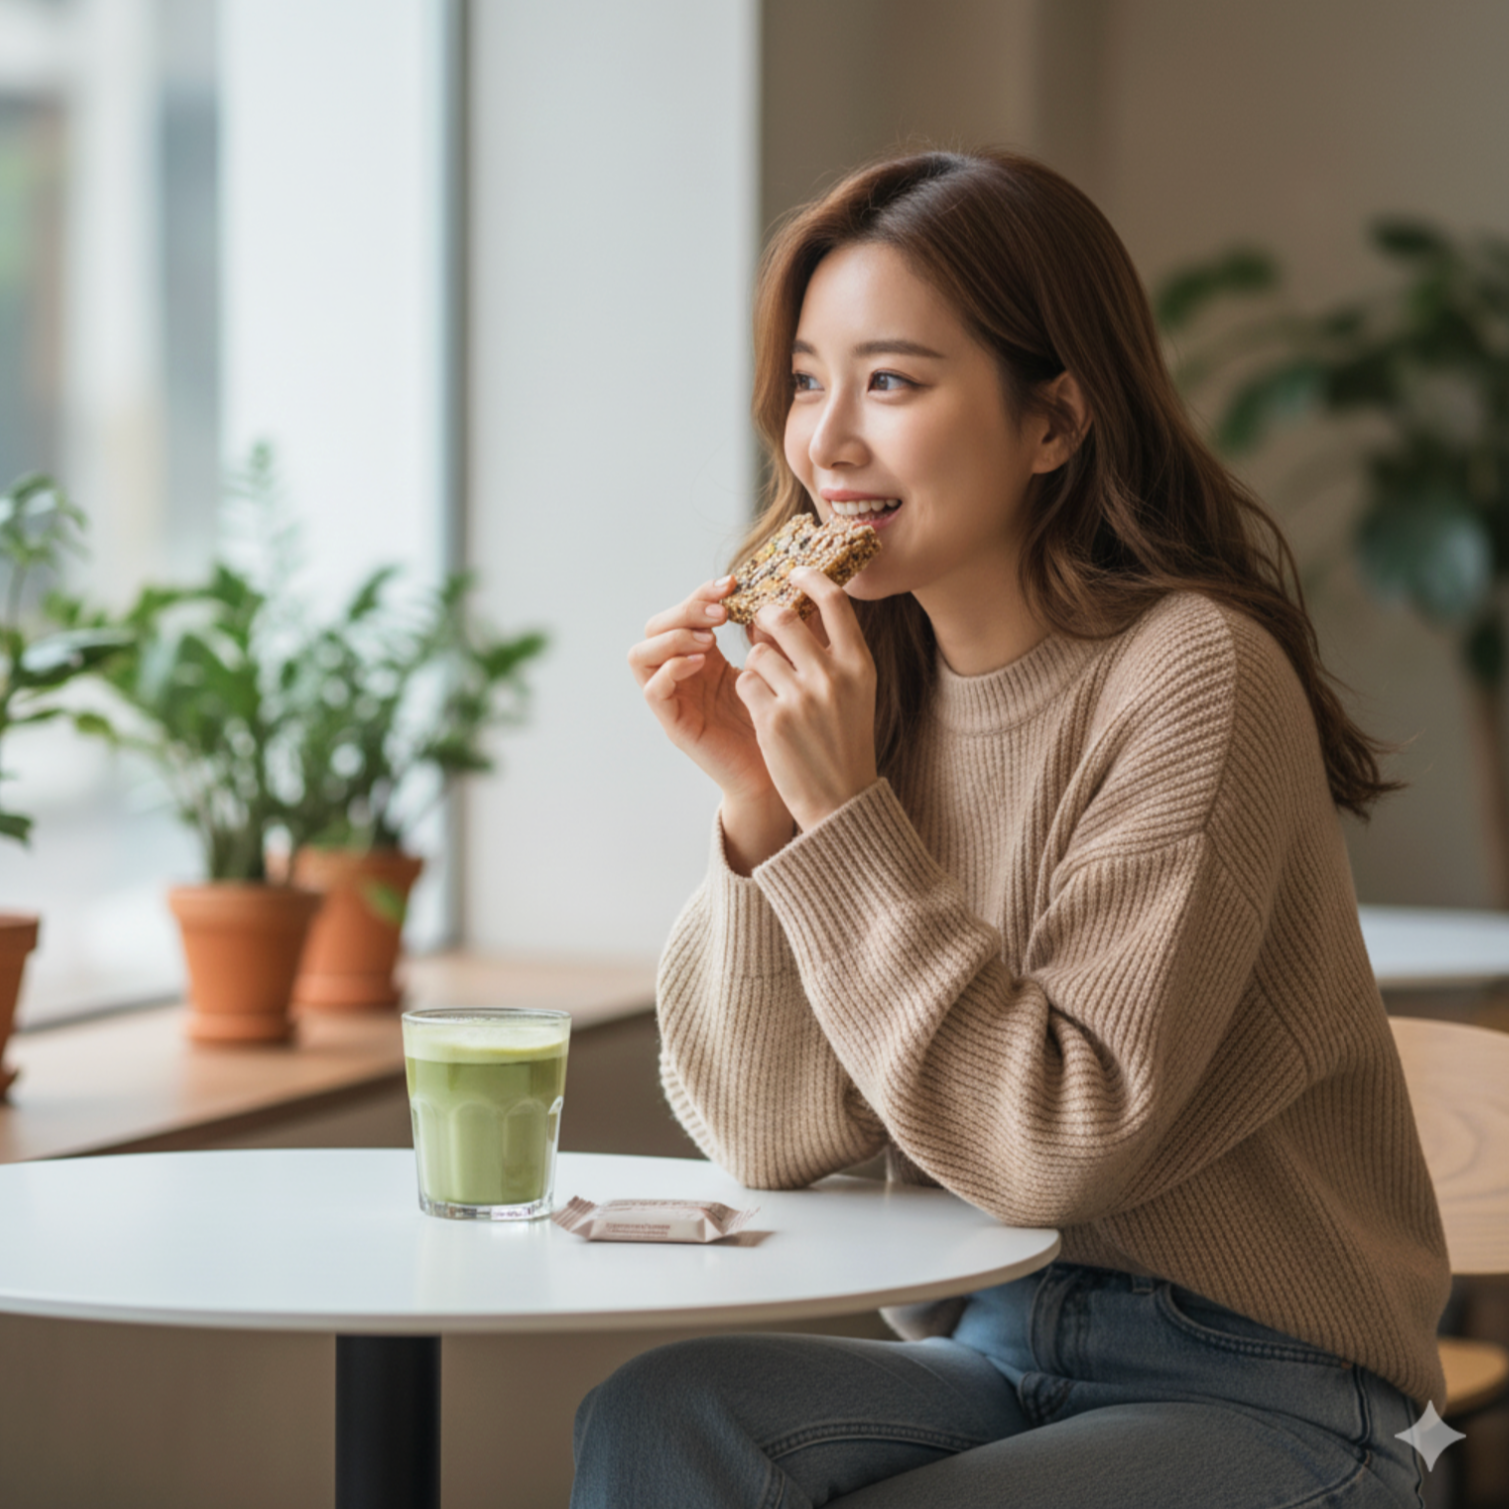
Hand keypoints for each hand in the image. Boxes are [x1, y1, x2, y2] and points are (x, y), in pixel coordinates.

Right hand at [628, 576, 783, 809]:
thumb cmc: (778, 722)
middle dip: (685, 610)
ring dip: (672, 637)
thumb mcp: (776, 669)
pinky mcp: (674, 724)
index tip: (732, 584)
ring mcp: (674, 699)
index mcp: (703, 657)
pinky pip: (653, 690)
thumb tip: (778, 595)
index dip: (702, 594)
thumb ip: (770, 637)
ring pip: (640, 655)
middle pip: (655, 627)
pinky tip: (701, 662)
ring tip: (709, 638)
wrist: (779, 774)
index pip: (683, 614)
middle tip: (721, 612)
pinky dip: (670, 669)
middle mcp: (681, 674)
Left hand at [735, 568, 878, 830]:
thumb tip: (798, 606)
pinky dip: (749, 692)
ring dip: (756, 663)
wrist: (840, 799)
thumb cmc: (845, 740)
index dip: (811, 579)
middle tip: (761, 623)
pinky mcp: (772, 721)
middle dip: (765, 617)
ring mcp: (801, 698)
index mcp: (859, 664)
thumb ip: (833, 651)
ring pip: (758, 652)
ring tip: (769, 685)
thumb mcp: (855, 691)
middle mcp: (833, 676)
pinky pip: (746, 683)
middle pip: (784, 618)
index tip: (794, 573)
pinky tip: (763, 710)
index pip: (834, 602)